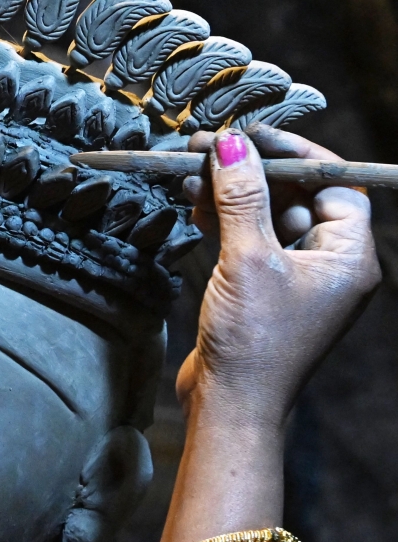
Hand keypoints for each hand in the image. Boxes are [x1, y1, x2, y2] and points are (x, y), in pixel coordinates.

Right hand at [177, 124, 380, 428]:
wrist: (231, 406)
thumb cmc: (252, 341)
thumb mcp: (247, 260)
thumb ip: (241, 197)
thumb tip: (232, 143)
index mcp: (348, 257)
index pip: (334, 183)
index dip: (295, 153)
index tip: (251, 134)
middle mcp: (329, 266)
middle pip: (297, 197)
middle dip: (253, 171)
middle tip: (208, 148)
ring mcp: (296, 280)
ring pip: (267, 218)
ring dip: (232, 194)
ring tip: (193, 173)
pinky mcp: (264, 292)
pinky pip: (249, 242)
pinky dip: (224, 221)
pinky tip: (196, 205)